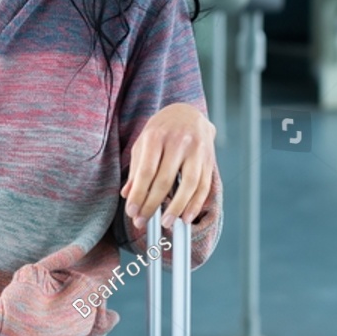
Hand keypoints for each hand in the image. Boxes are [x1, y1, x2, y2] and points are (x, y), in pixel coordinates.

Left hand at [121, 103, 216, 229]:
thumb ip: (136, 169)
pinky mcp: (209, 159)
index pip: (146, 171)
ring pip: (188, 184)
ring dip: (177, 208)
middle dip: (152, 205)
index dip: (139, 194)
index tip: (132, 212)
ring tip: (166, 223)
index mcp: (156, 136)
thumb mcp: (143, 143)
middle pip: (165, 180)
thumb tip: (128, 195)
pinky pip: (204, 185)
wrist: (188, 113)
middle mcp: (178, 142)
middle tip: (143, 221)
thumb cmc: (162, 130)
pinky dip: (196, 204)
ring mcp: (196, 150)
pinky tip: (186, 216)